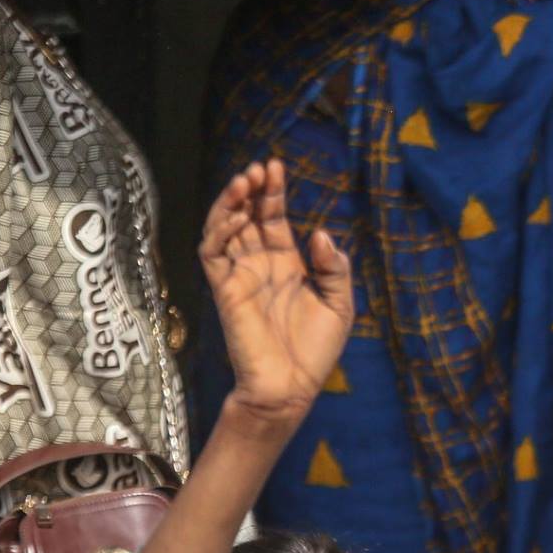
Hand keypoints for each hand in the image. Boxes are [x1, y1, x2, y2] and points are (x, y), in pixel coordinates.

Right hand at [198, 160, 353, 430]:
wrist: (292, 386)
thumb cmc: (315, 349)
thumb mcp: (340, 304)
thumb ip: (335, 268)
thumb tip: (320, 234)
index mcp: (286, 263)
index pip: (274, 218)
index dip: (273, 192)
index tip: (276, 166)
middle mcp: (260, 264)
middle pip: (248, 215)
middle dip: (252, 189)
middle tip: (260, 169)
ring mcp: (239, 275)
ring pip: (224, 227)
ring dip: (231, 202)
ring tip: (246, 181)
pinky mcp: (224, 289)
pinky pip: (213, 253)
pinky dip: (220, 231)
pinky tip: (238, 218)